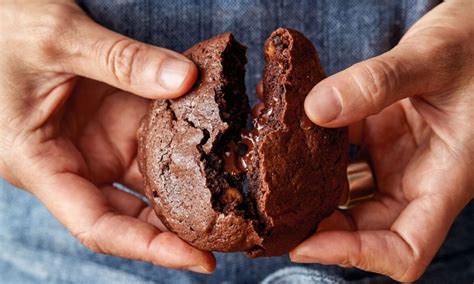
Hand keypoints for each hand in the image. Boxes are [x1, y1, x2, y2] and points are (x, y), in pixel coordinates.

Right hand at [0, 0, 215, 272]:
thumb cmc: (2, 26)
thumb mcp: (59, 41)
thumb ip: (122, 61)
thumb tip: (185, 79)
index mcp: (40, 163)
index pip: (99, 226)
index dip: (150, 249)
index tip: (199, 261)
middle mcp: (72, 163)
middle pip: (130, 213)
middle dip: (179, 228)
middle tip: (230, 232)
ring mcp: (96, 143)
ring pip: (147, 180)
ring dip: (188, 188)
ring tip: (234, 196)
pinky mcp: (113, 122)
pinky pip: (154, 143)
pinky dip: (183, 146)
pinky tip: (215, 147)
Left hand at [291, 0, 473, 280]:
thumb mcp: (434, 59)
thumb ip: (379, 83)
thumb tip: (317, 109)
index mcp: (445, 180)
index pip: (406, 250)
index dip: (357, 256)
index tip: (307, 244)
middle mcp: (419, 178)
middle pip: (367, 229)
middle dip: (320, 225)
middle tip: (276, 206)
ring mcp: (399, 159)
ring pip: (350, 194)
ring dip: (313, 187)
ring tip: (275, 170)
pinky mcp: (382, 137)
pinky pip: (344, 153)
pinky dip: (317, 146)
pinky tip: (292, 125)